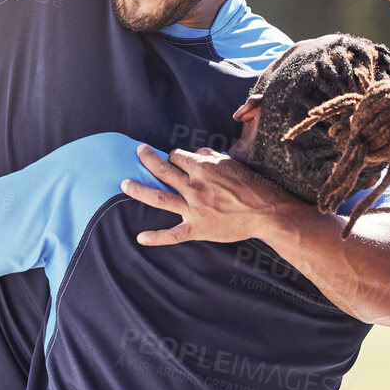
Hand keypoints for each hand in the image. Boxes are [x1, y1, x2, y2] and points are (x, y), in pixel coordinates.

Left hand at [120, 144, 298, 245]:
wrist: (266, 211)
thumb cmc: (253, 185)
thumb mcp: (233, 163)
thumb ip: (212, 156)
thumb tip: (197, 153)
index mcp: (203, 168)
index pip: (178, 156)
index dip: (175, 156)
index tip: (176, 159)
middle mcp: (194, 186)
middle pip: (163, 170)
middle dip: (147, 158)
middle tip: (139, 152)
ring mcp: (193, 208)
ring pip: (159, 197)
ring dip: (138, 190)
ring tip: (124, 184)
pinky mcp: (197, 228)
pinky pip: (172, 234)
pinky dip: (156, 237)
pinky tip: (140, 238)